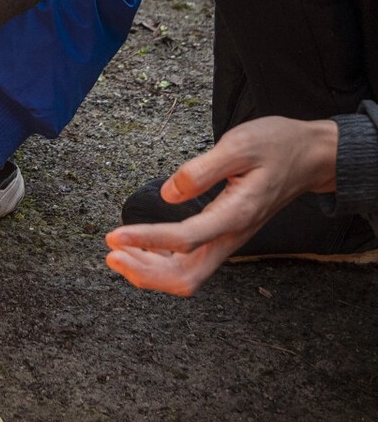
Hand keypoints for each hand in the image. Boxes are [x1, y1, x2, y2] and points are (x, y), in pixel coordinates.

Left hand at [105, 116, 337, 295]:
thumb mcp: (240, 145)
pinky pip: (189, 263)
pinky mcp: (222, 237)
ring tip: (116, 253)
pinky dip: (160, 262)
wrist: (310, 156)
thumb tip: (169, 193)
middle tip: (110, 252)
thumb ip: (202, 170)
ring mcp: (227, 241)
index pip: (185, 239)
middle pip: (186, 276)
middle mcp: (231, 236)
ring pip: (186, 275)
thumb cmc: (277, 146)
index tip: (114, 236)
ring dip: (149, 271)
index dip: (146, 240)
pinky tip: (138, 249)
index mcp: (236, 214)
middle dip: (145, 272)